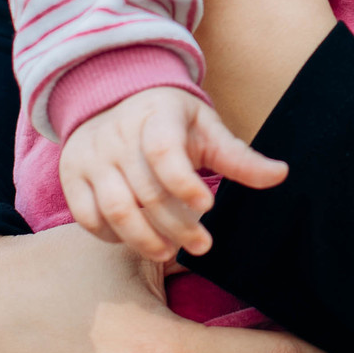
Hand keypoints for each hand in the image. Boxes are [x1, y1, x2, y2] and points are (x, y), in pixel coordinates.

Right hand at [59, 87, 289, 261]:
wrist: (111, 100)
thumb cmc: (168, 119)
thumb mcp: (205, 128)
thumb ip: (239, 156)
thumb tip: (281, 175)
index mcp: (156, 116)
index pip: (164, 152)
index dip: (185, 184)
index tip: (208, 206)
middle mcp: (117, 136)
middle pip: (146, 192)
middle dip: (176, 225)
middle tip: (202, 245)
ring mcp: (91, 157)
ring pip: (115, 210)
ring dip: (145, 239)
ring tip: (170, 252)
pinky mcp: (72, 178)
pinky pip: (87, 218)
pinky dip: (112, 237)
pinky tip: (137, 241)